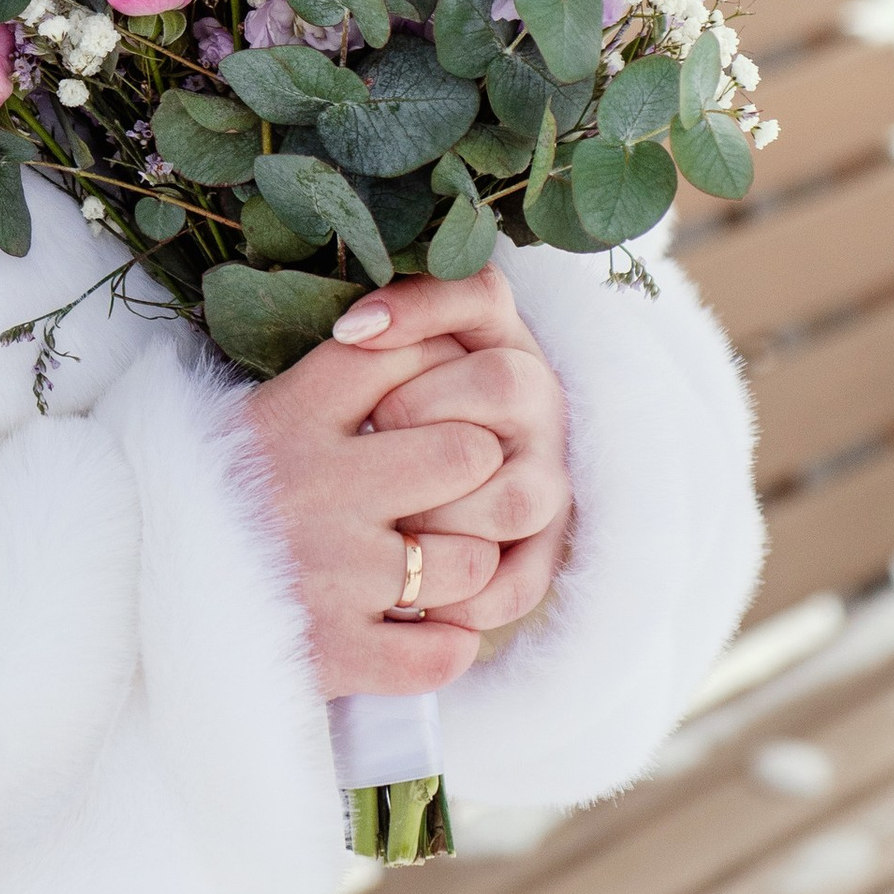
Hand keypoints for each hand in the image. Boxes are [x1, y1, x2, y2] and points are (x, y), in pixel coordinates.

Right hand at [240, 313, 507, 698]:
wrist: (121, 589)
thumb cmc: (202, 494)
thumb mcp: (249, 415)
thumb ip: (330, 381)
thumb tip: (410, 337)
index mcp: (292, 417)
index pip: (409, 355)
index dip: (442, 369)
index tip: (436, 395)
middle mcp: (318, 489)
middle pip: (467, 452)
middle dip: (475, 468)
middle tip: (455, 486)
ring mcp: (330, 575)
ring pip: (472, 560)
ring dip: (468, 564)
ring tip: (440, 564)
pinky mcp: (332, 654)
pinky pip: (441, 655)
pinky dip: (448, 648)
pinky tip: (429, 631)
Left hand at [345, 269, 573, 639]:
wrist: (408, 512)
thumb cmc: (374, 431)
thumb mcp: (370, 369)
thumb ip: (374, 339)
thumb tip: (352, 330)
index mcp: (500, 343)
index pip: (482, 294)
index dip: (419, 308)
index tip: (346, 332)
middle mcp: (538, 405)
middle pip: (506, 382)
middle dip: (422, 408)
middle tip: (369, 431)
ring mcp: (547, 481)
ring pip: (518, 494)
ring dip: (442, 514)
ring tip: (388, 520)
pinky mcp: (543, 555)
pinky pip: (518, 584)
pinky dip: (465, 598)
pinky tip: (415, 599)